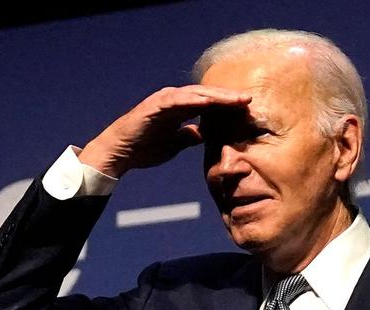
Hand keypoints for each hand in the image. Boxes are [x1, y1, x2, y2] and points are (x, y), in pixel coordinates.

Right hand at [78, 85, 251, 177]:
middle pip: (206, 95)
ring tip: (236, 99)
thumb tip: (204, 134)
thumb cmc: (145, 148)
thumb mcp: (174, 144)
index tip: (247, 110)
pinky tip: (209, 102)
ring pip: (196, 94)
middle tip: (249, 99)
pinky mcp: (155, 105)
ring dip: (217, 96)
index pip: (209, 104)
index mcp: (179, 109)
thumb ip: (189, 136)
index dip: (227, 106)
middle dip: (228, 97)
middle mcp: (174, 100)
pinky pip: (177, 101)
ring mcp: (164, 101)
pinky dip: (194, 100)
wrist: (120, 153)